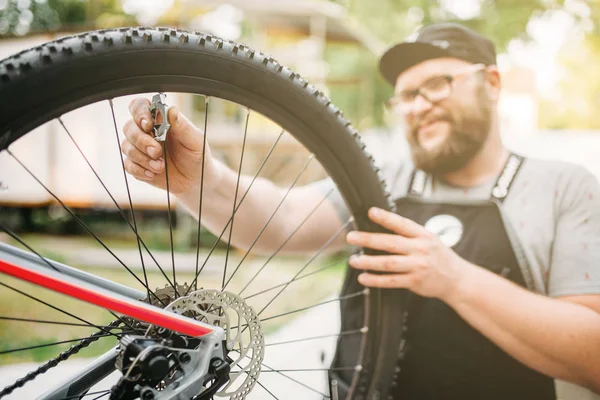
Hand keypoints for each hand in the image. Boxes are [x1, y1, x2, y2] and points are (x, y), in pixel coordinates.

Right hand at [121, 98, 218, 194]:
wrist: (195, 179)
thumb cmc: (196, 154)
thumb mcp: (195, 140)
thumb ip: (182, 125)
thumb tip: (172, 110)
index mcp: (159, 119)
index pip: (139, 106)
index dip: (139, 113)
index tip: (148, 125)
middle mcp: (145, 131)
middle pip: (129, 127)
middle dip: (141, 140)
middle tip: (157, 152)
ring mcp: (139, 148)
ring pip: (126, 146)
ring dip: (142, 158)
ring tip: (160, 166)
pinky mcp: (137, 165)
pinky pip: (128, 165)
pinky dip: (140, 170)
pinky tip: (153, 174)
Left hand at [346, 207, 474, 300]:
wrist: (457, 279)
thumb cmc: (438, 256)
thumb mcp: (429, 239)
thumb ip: (409, 234)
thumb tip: (382, 225)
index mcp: (423, 236)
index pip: (402, 224)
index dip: (386, 218)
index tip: (371, 212)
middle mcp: (420, 250)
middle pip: (391, 243)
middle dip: (368, 239)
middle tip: (351, 237)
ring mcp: (418, 266)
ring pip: (388, 264)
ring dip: (368, 262)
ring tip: (353, 260)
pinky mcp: (415, 282)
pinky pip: (392, 281)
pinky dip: (376, 280)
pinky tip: (363, 278)